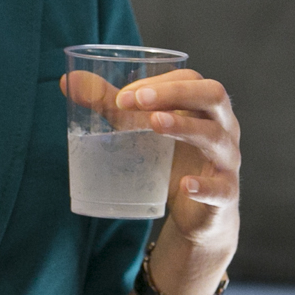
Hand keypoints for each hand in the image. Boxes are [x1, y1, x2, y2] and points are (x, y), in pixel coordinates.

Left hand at [61, 70, 240, 294]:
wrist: (199, 215)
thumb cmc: (173, 161)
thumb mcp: (142, 131)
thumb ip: (112, 106)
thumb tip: (67, 82)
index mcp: (205, 107)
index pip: (191, 79)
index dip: (160, 81)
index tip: (126, 94)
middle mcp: (223, 127)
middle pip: (213, 95)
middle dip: (176, 93)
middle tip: (138, 99)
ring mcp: (227, 160)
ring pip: (216, 136)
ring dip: (186, 126)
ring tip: (155, 123)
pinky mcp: (225, 194)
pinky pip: (221, 188)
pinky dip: (204, 186)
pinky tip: (185, 184)